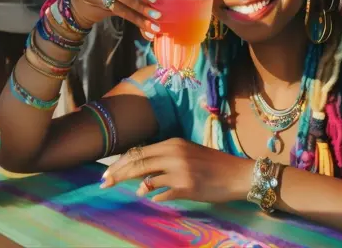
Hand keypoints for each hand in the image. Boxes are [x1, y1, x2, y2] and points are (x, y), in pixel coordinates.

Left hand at [100, 138, 254, 202]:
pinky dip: (155, 197)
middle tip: (104, 183)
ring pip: (147, 178)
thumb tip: (141, 173)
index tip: (106, 173)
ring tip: (132, 192)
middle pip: (137, 163)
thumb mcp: (187, 153)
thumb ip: (164, 159)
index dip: (119, 163)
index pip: (138, 152)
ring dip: (136, 186)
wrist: (237, 174)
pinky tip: (152, 199)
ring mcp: (180, 171)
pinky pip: (163, 194)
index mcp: (172, 143)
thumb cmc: (212, 164)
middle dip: (117, 174)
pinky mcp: (187, 187)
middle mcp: (174, 154)